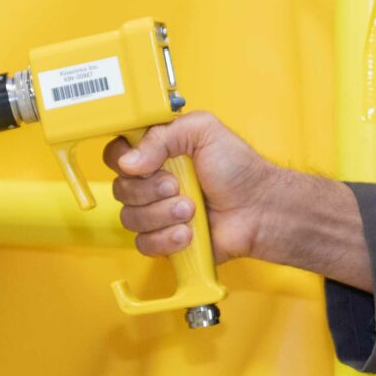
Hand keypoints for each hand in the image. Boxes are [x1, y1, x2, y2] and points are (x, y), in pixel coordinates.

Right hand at [103, 111, 375, 289]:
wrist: (260, 209)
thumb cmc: (239, 168)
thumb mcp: (203, 131)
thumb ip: (162, 135)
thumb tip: (128, 162)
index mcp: (156, 151)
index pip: (115, 155)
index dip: (124, 161)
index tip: (147, 164)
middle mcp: (151, 182)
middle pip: (120, 189)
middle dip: (151, 191)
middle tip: (179, 186)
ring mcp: (156, 212)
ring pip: (130, 218)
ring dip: (163, 215)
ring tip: (192, 210)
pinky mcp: (164, 239)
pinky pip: (144, 244)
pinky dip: (167, 239)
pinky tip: (189, 233)